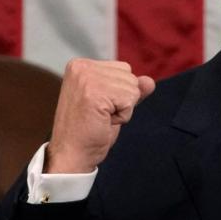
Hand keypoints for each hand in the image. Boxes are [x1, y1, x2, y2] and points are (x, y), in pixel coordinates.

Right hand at [45, 59, 155, 173]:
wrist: (71, 154)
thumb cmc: (89, 131)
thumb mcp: (113, 104)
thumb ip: (130, 89)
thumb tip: (149, 81)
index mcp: (81, 65)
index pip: (123, 69)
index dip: (118, 93)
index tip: (98, 106)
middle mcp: (82, 67)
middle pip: (130, 76)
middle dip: (122, 100)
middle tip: (99, 115)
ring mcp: (87, 78)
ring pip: (132, 88)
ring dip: (122, 109)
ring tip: (100, 118)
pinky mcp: (95, 93)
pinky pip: (130, 101)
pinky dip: (123, 116)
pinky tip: (103, 122)